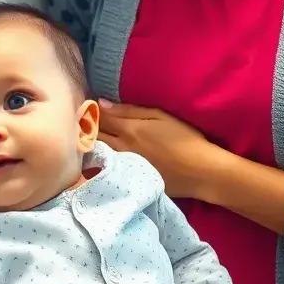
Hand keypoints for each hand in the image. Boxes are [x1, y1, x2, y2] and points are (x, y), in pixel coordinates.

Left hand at [97, 100, 216, 199]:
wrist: (200, 172)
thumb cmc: (184, 139)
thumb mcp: (160, 116)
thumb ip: (130, 110)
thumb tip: (102, 104)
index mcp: (129, 130)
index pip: (100, 118)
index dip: (90, 111)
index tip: (86, 106)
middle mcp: (121, 148)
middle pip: (96, 136)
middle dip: (88, 128)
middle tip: (84, 122)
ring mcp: (124, 166)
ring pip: (98, 152)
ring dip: (92, 143)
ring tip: (88, 137)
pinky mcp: (129, 179)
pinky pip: (107, 166)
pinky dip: (100, 159)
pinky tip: (99, 156)